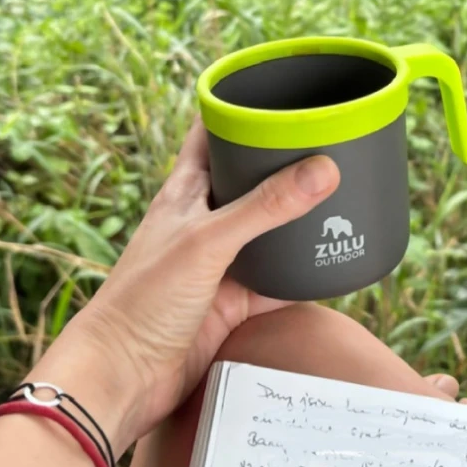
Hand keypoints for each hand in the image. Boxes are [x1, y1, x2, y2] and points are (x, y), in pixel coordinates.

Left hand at [32, 117, 339, 451]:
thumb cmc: (142, 301)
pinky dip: (303, 272)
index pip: (213, 133)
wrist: (123, 376)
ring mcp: (220, 262)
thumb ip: (265, 206)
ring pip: (268, 228)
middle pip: (250, 179)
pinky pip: (278, 280)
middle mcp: (203, 220)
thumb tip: (324, 169)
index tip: (280, 90)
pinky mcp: (234, 302)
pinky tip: (333, 262)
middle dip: (285, 161)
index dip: (240, 108)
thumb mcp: (207, 242)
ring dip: (298, 216)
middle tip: (331, 142)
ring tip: (344, 194)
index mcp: (185, 191)